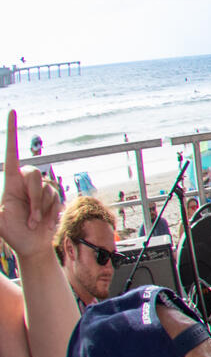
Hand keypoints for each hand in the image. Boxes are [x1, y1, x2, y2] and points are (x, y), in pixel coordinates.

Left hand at [0, 112, 61, 259]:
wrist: (31, 245)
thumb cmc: (12, 232)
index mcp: (9, 182)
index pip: (11, 153)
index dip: (12, 132)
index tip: (12, 111)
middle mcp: (26, 182)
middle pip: (33, 175)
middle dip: (32, 197)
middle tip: (30, 218)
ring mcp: (41, 189)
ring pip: (45, 188)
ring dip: (40, 209)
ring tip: (34, 222)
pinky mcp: (53, 197)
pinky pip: (55, 196)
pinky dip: (49, 211)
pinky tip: (44, 220)